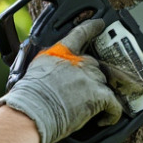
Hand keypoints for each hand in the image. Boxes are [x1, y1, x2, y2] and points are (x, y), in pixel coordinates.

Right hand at [0, 19, 122, 142]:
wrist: (32, 109)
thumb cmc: (28, 95)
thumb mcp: (35, 68)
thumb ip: (49, 64)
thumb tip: (49, 72)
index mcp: (62, 51)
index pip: (81, 33)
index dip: (93, 27)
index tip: (100, 24)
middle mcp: (79, 61)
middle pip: (95, 65)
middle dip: (91, 78)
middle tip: (84, 92)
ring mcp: (91, 78)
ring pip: (104, 83)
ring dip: (100, 95)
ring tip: (91, 108)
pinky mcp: (99, 96)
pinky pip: (114, 104)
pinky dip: (112, 113)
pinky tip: (104, 119)